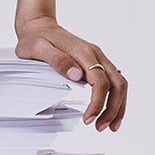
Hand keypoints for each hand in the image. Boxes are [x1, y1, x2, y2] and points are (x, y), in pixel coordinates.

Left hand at [15, 16, 126, 130]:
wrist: (38, 26)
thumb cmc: (35, 39)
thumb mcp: (38, 48)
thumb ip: (57, 60)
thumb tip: (76, 75)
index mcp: (83, 52)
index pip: (100, 81)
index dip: (98, 103)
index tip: (88, 119)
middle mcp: (96, 55)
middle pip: (118, 84)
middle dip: (113, 109)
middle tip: (101, 127)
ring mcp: (98, 58)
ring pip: (120, 84)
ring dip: (118, 106)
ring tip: (109, 126)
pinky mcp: (97, 63)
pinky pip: (114, 82)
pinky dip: (116, 99)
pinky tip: (109, 113)